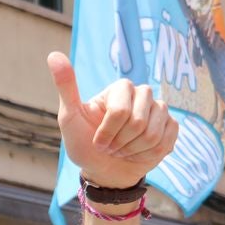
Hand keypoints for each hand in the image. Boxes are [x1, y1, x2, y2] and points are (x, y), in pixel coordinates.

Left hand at [47, 51, 178, 188]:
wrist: (102, 169)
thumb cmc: (84, 143)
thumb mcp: (69, 117)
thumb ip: (66, 87)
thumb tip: (53, 55)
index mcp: (121, 88)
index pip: (120, 112)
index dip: (106, 133)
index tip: (96, 140)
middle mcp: (143, 94)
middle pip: (138, 123)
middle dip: (119, 143)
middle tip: (110, 146)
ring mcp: (159, 110)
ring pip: (152, 135)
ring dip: (132, 151)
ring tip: (122, 150)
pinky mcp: (171, 126)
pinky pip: (165, 143)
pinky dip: (147, 156)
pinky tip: (138, 153)